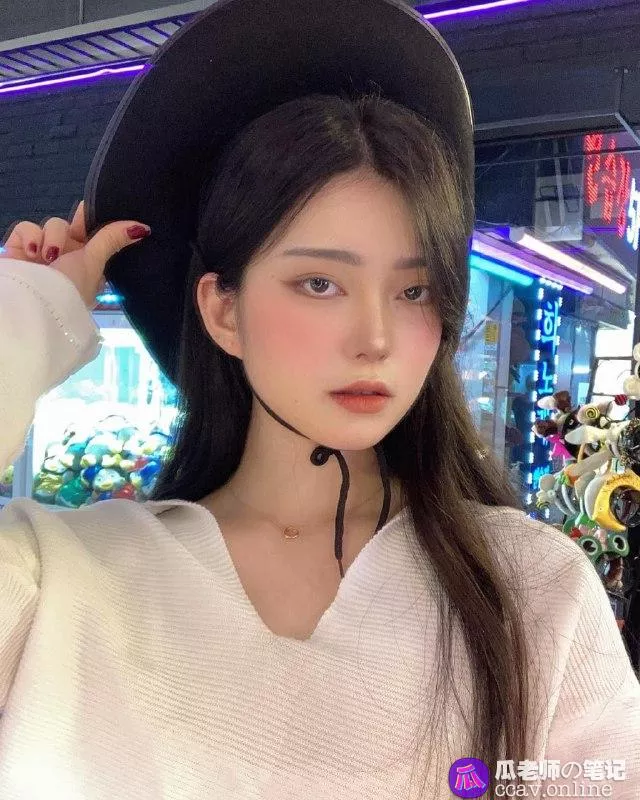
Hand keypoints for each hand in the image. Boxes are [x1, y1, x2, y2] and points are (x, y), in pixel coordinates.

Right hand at [0, 200, 150, 307]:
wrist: (30, 304)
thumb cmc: (69, 287)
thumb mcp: (94, 263)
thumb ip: (112, 239)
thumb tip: (143, 228)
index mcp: (89, 265)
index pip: (95, 235)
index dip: (97, 222)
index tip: (103, 210)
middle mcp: (67, 258)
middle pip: (73, 226)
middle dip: (74, 227)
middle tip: (75, 231)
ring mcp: (42, 253)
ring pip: (52, 224)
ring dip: (53, 238)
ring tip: (49, 258)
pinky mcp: (19, 249)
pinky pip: (27, 227)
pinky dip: (30, 236)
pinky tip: (32, 253)